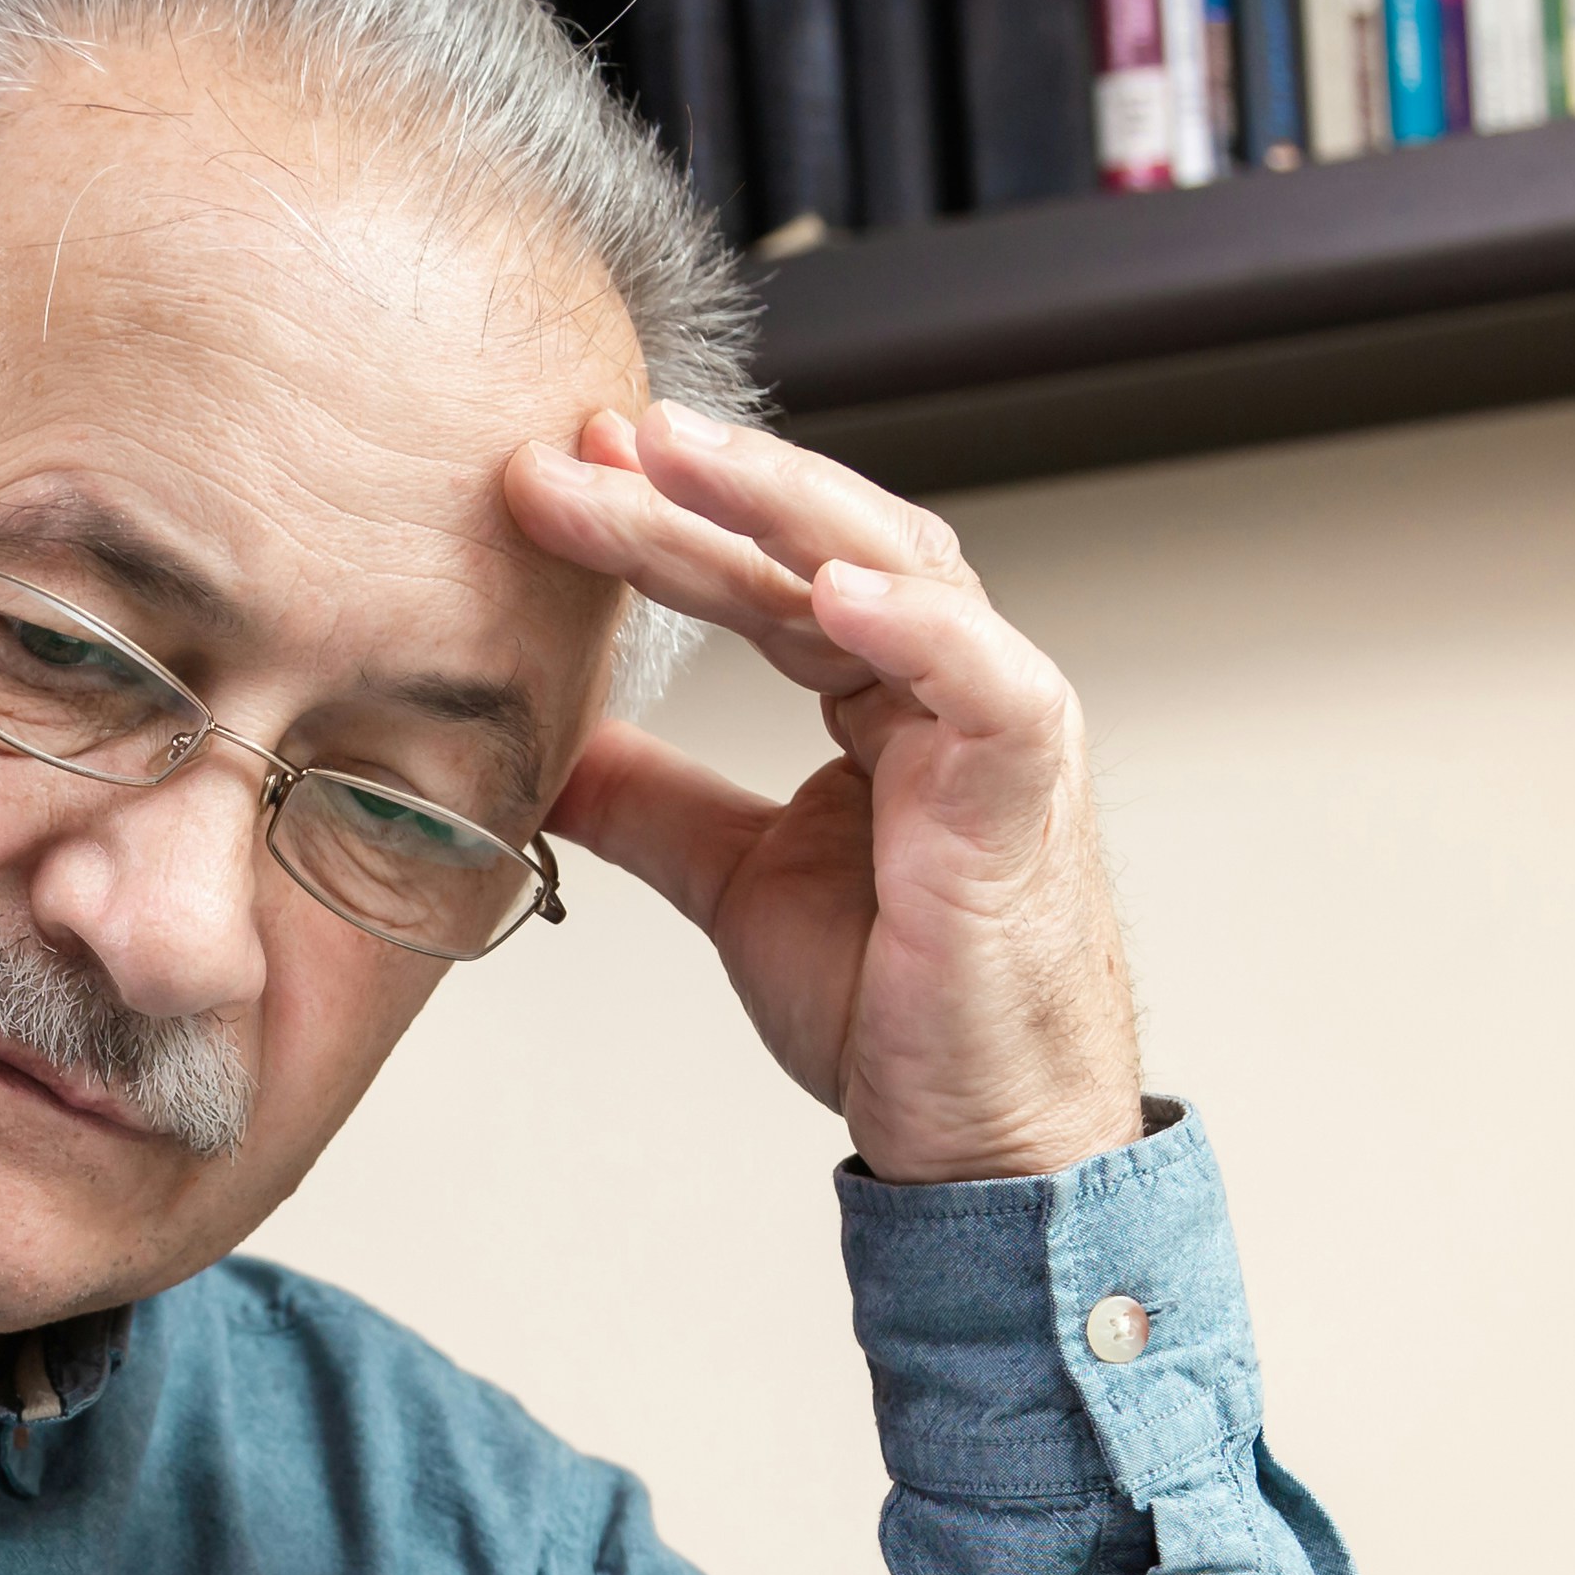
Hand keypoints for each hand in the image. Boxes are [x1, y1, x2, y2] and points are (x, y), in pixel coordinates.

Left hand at [504, 400, 1143, 1186]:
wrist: (977, 1132)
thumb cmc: (893, 1005)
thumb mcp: (734, 879)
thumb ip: (653, 802)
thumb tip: (549, 750)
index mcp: (878, 697)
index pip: (760, 578)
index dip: (663, 524)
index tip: (559, 478)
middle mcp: (943, 685)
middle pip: (814, 548)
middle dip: (698, 489)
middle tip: (587, 442)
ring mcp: (994, 721)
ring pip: (891, 570)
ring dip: (779, 506)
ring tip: (673, 458)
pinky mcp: (1026, 786)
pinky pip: (980, 677)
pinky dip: (912, 624)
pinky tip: (826, 586)